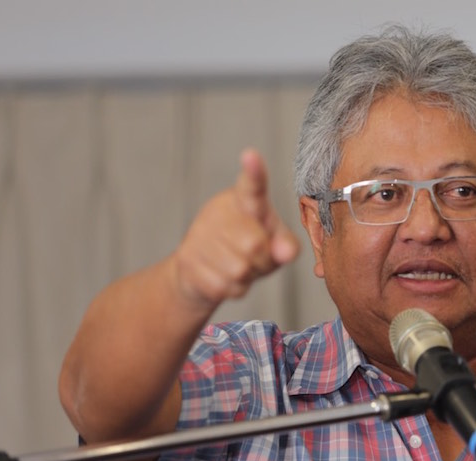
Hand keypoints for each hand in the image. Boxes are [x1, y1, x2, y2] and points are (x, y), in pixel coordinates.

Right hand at [170, 149, 299, 308]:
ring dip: (247, 277)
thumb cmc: (248, 250)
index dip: (254, 172)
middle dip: (262, 261)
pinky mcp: (188, 260)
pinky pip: (224, 286)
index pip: (252, 186)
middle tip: (257, 258)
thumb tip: (288, 251)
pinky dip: (232, 289)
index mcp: (246, 201)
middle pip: (254, 243)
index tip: (251, 156)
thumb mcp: (274, 243)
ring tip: (239, 267)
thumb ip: (285, 244)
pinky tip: (224, 278)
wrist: (200, 273)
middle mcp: (220, 212)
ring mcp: (200, 235)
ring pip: (239, 269)